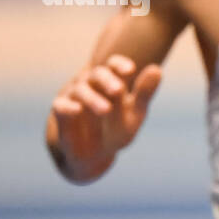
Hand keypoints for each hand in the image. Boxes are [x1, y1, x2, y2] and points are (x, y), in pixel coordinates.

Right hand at [51, 55, 161, 174]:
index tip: (130, 70)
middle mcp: (92, 85)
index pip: (113, 65)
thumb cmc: (116, 128)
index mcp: (111, 81)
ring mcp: (75, 97)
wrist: (93, 154)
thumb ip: (144, 93)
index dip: (120, 65)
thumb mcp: (135, 113)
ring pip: (81, 90)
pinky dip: (68, 107)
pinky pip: (61, 106)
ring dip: (93, 99)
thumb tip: (157, 69)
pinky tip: (78, 110)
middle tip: (118, 90)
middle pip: (98, 75)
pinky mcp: (61, 112)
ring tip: (107, 110)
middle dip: (108, 81)